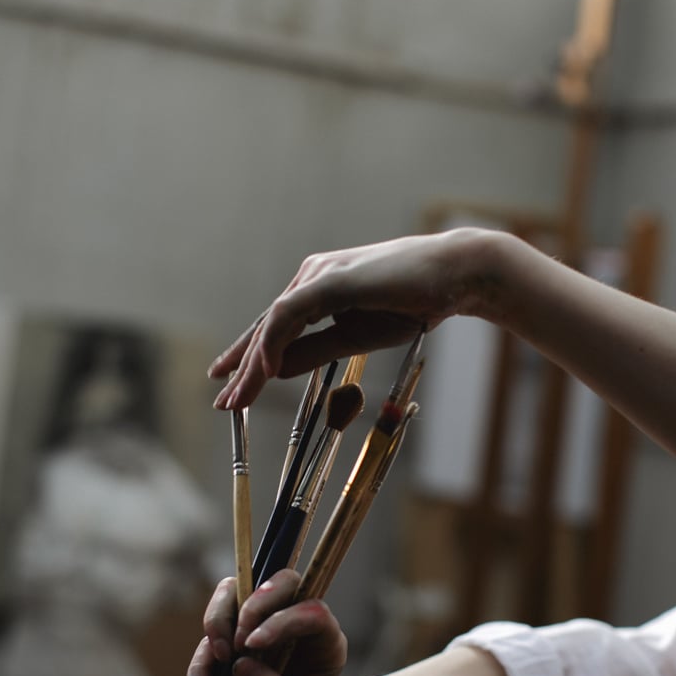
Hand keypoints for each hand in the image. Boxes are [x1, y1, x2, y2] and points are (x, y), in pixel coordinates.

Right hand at [186, 570, 347, 675]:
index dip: (281, 619)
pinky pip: (211, 633)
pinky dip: (201, 660)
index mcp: (324, 640)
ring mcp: (262, 625)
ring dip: (220, 620)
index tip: (252, 645)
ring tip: (218, 660)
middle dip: (253, 603)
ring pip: (237, 592)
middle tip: (237, 643)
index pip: (311, 609)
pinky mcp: (233, 640)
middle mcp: (295, 623)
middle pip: (281, 582)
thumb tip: (242, 666)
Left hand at [209, 228, 493, 408]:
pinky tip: (263, 371)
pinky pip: (289, 315)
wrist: (453, 278)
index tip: (233, 387)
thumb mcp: (356, 338)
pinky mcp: (330, 279)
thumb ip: (316, 351)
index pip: (276, 327)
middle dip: (242, 366)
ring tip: (237, 398)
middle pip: (266, 326)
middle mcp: (312, 276)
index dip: (252, 358)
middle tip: (222, 401)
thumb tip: (277, 370)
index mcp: (319, 288)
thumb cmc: (412, 304)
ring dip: (252, 364)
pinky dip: (273, 345)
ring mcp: (319, 274)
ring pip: (272, 323)